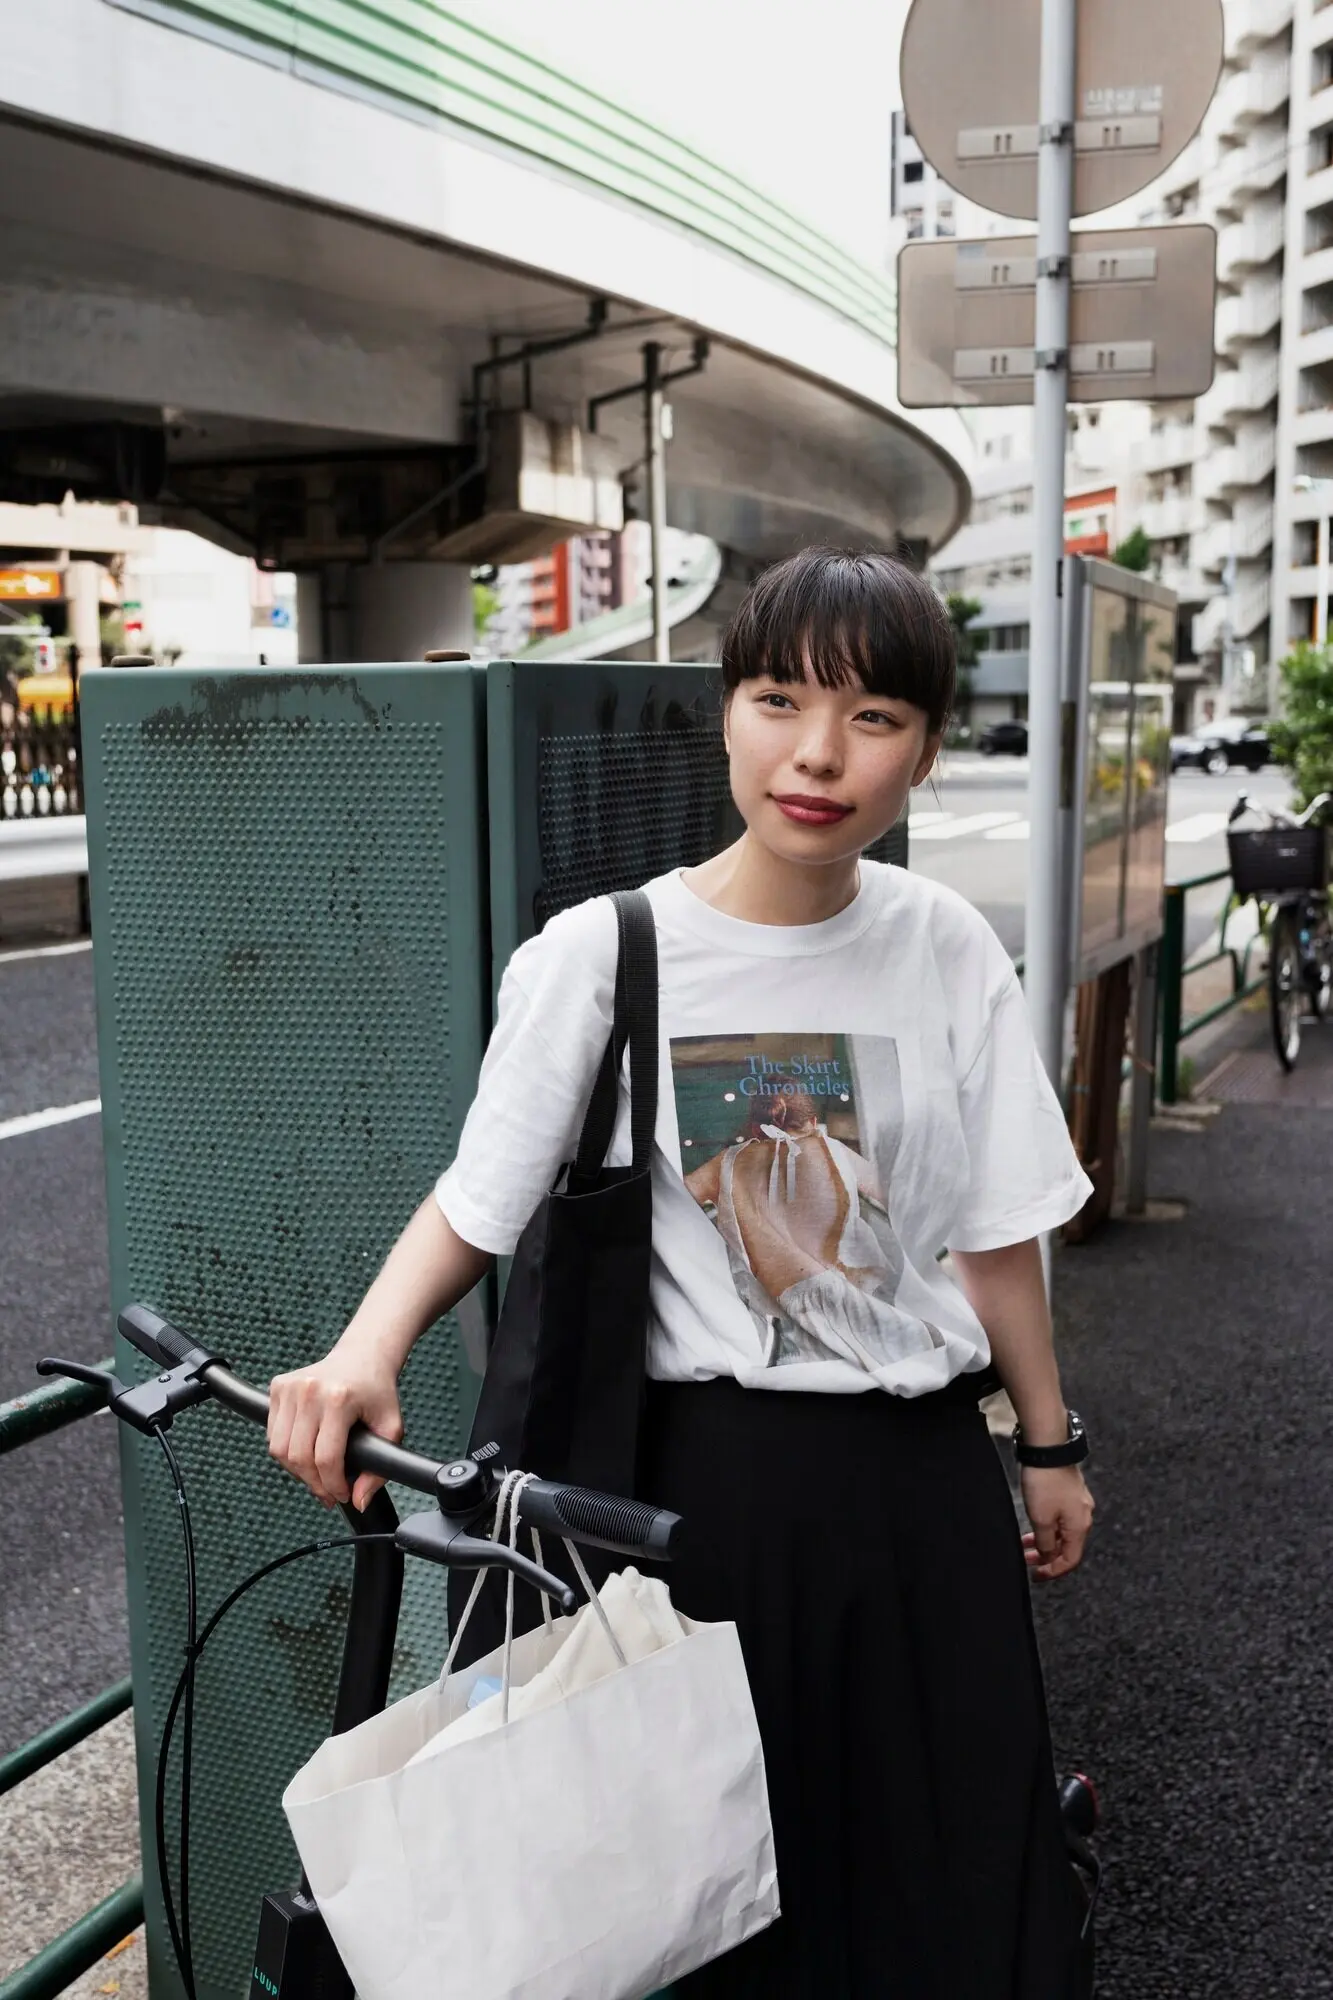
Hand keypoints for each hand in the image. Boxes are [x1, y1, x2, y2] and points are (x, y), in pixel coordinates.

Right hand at [268, 1346, 403, 1512]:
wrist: (362, 1356)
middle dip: (314, 1483)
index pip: (326, 1458)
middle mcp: (310, 1390)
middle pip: (298, 1457)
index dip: (333, 1485)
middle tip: (329, 1492)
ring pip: (279, 1449)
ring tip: (317, 1474)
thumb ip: (380, 1468)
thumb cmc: (377, 1392)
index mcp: (339, 1398)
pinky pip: (273, 1434)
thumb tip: (359, 1501)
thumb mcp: (390, 1428)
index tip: (343, 1495)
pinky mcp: (277, 1386)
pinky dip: (286, 1451)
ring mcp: (290, 1387)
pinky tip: (306, 1451)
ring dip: (297, 1470)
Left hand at [1020, 1464, 1093, 1580]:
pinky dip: (1047, 1527)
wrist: (1048, 1448)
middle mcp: (1083, 1517)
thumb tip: (1049, 1556)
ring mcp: (1077, 1504)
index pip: (1070, 1560)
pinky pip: (1060, 1518)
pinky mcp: (1070, 1493)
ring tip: (1025, 1543)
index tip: (1036, 1575)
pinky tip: (1033, 1524)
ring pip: (1062, 1532)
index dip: (1053, 1571)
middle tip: (1027, 1560)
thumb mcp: (1041, 1519)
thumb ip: (1046, 1543)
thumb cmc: (1045, 1482)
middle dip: (1046, 1556)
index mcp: (1080, 1527)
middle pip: (1067, 1547)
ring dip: (1044, 1541)